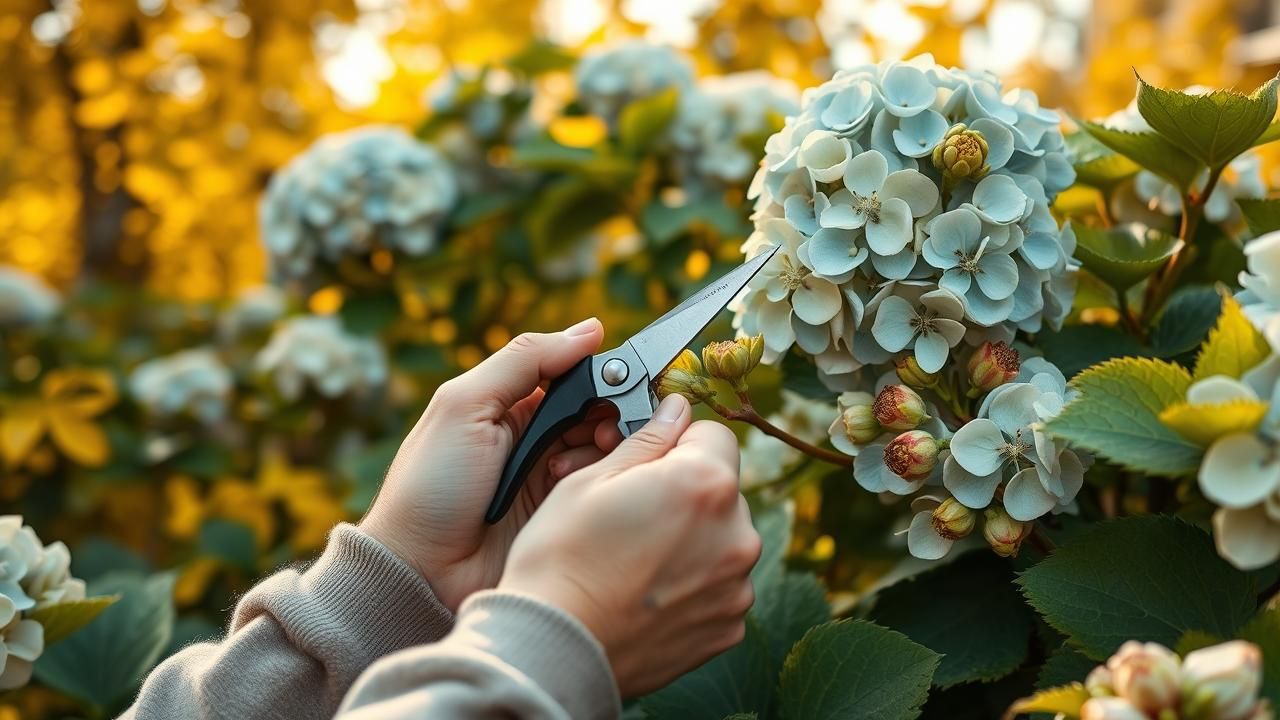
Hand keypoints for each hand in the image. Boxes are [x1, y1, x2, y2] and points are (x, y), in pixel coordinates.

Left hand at [360, 318, 623, 610]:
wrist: (419, 570)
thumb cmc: (431, 484)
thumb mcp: (465, 405)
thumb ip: (524, 360)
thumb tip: (590, 328)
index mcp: (509, 404)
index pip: (573, 374)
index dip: (601, 374)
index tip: (623, 379)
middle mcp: (534, 437)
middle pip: (596, 411)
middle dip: (611, 412)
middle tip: (608, 425)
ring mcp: (549, 478)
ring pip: (604, 448)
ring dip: (606, 445)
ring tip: (595, 453)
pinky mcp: (562, 515)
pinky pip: (599, 487)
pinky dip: (599, 479)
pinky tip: (578, 484)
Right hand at [499, 394, 761, 695]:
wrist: (554, 648)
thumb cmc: (561, 559)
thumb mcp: (591, 480)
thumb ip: (648, 439)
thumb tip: (676, 409)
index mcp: (705, 484)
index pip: (715, 435)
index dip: (678, 441)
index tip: (649, 462)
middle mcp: (737, 533)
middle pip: (721, 491)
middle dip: (685, 494)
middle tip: (631, 515)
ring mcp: (737, 586)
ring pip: (721, 540)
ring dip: (692, 541)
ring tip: (635, 561)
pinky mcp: (729, 627)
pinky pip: (719, 587)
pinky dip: (693, 586)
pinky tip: (647, 593)